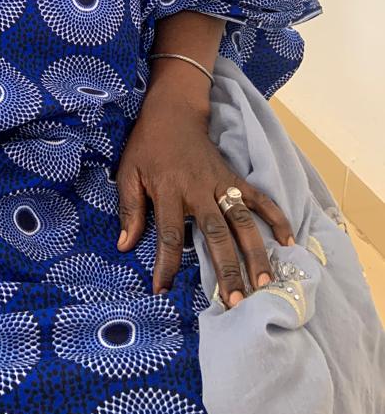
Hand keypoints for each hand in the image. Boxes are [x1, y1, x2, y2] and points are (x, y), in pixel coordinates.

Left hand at [116, 85, 295, 307]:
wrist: (173, 112)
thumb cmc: (147, 146)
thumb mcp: (128, 173)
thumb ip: (129, 209)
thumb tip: (124, 245)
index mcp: (168, 190)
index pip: (167, 234)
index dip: (166, 264)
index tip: (163, 289)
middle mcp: (198, 190)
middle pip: (215, 233)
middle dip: (226, 268)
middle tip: (234, 302)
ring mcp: (220, 184)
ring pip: (242, 221)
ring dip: (255, 253)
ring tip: (265, 284)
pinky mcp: (234, 178)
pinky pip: (259, 199)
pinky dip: (276, 218)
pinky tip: (289, 242)